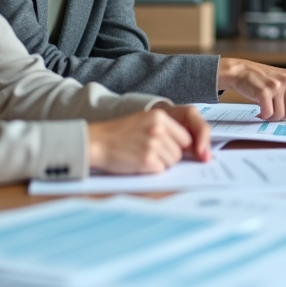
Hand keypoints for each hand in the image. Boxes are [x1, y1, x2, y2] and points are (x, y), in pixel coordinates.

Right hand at [87, 103, 210, 173]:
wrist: (96, 142)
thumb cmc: (119, 133)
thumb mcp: (144, 120)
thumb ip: (166, 128)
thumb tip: (189, 145)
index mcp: (160, 116)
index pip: (186, 136)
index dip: (181, 146)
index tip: (175, 151)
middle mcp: (159, 129)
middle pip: (180, 151)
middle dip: (170, 156)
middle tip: (152, 153)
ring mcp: (153, 145)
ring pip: (172, 162)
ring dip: (161, 163)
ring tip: (143, 155)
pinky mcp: (147, 160)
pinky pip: (161, 170)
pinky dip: (152, 170)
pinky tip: (139, 162)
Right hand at [218, 57, 285, 122]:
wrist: (241, 71)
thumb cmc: (261, 79)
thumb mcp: (281, 82)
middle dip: (282, 114)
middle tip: (272, 105)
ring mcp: (277, 86)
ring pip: (281, 115)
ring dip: (272, 115)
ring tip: (265, 104)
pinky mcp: (265, 91)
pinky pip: (269, 114)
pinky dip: (263, 115)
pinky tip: (259, 106)